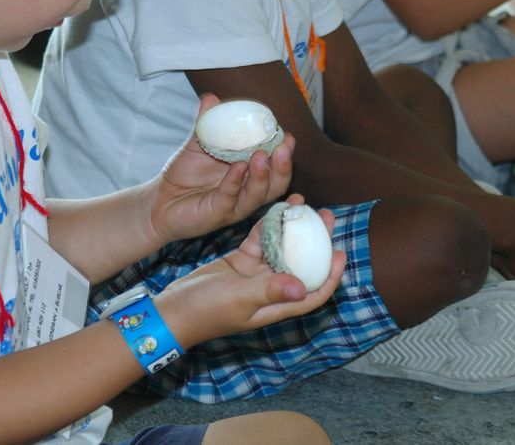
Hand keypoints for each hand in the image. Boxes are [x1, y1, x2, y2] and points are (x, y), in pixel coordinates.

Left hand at [148, 93, 295, 243]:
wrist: (159, 199)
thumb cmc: (184, 174)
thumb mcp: (197, 145)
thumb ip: (206, 124)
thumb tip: (211, 98)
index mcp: (249, 175)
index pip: (275, 166)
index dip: (284, 153)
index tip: (287, 136)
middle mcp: (247, 192)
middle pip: (276, 184)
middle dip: (283, 166)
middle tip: (285, 147)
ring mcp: (234, 205)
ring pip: (258, 195)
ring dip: (263, 176)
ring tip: (262, 156)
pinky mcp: (217, 215)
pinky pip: (229, 198)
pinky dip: (235, 182)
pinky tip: (237, 167)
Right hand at [155, 209, 346, 347]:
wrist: (173, 308)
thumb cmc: (206, 311)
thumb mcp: (239, 299)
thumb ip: (269, 292)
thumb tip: (302, 287)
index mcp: (276, 305)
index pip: (313, 293)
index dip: (330, 276)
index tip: (341, 252)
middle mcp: (271, 289)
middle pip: (303, 265)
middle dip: (317, 242)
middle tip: (326, 216)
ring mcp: (256, 274)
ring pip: (282, 248)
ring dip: (294, 229)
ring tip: (305, 204)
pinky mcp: (241, 261)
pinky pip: (261, 239)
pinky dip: (269, 224)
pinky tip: (279, 206)